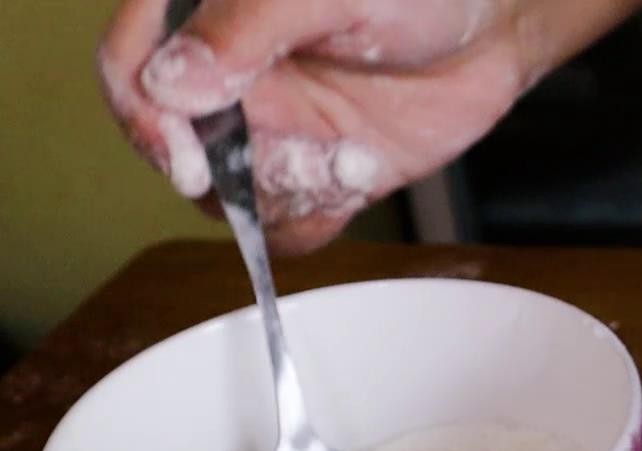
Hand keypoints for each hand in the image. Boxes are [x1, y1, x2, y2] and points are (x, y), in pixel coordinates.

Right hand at [98, 0, 537, 252]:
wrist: (494, 28)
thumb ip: (248, 29)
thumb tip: (172, 82)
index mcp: (208, 11)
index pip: (132, 66)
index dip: (146, 117)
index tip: (187, 158)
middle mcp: (226, 74)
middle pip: (175, 146)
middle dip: (235, 168)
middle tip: (305, 153)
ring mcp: (270, 127)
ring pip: (230, 195)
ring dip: (288, 189)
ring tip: (352, 152)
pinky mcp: (315, 169)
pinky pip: (285, 223)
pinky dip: (314, 217)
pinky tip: (357, 177)